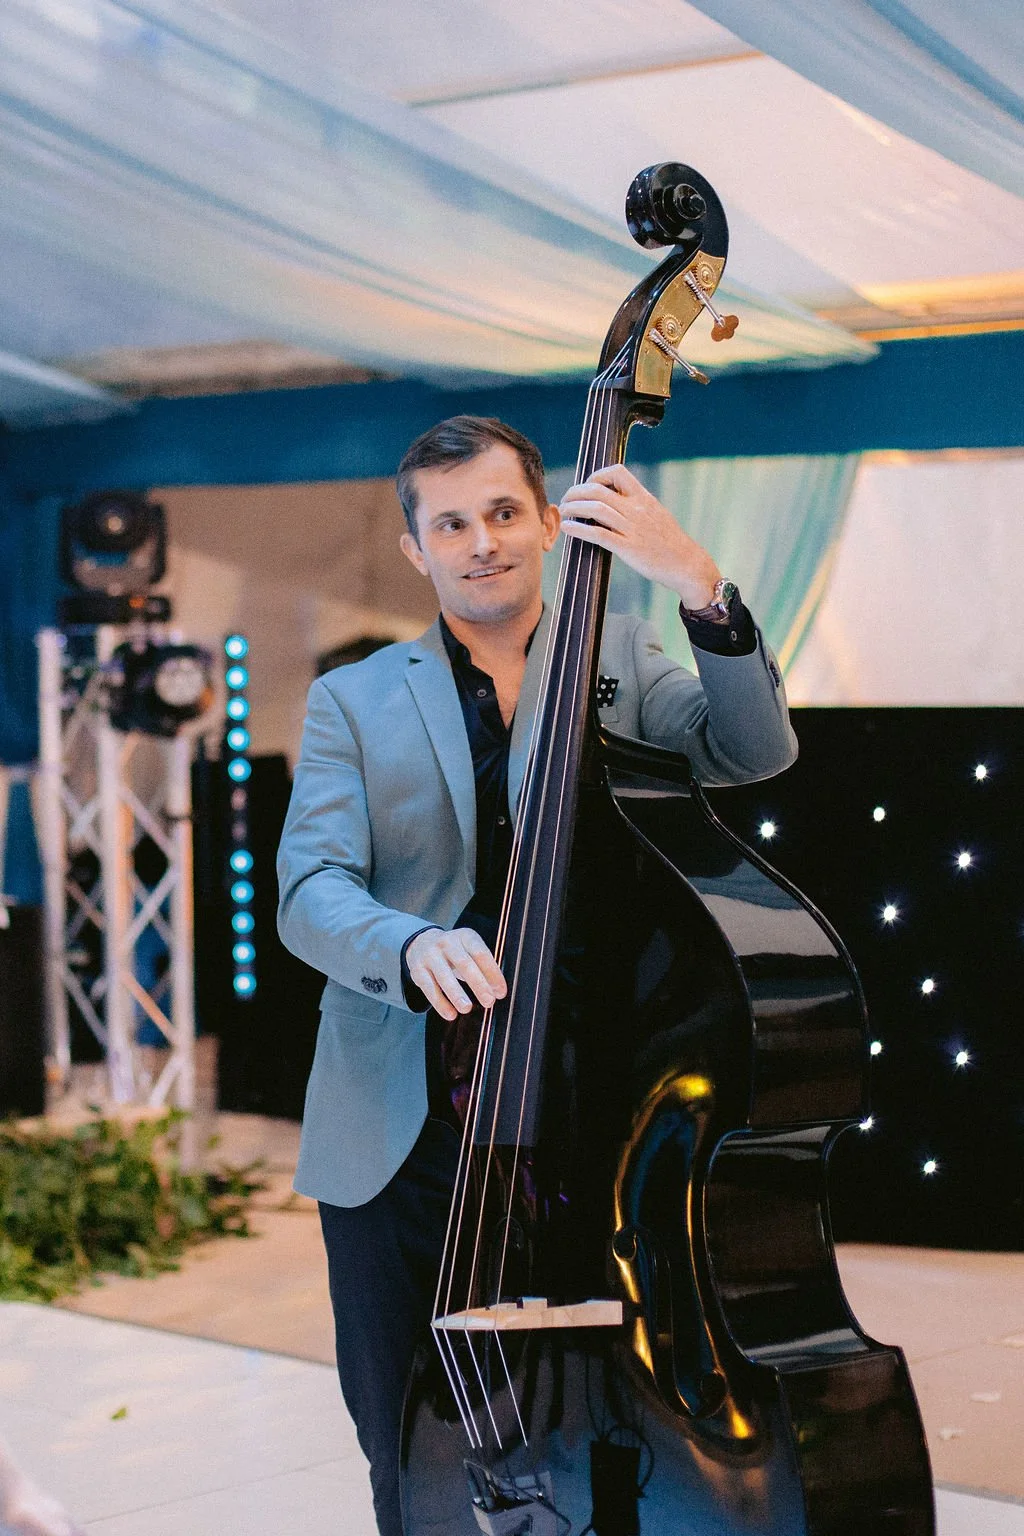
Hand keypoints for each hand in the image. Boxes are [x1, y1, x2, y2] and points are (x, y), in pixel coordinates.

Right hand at [405, 927, 507, 1021]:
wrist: (422, 944)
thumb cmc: (455, 953)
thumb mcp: (470, 953)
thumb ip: (484, 969)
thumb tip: (498, 992)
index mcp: (465, 936)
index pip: (481, 953)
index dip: (492, 973)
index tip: (501, 992)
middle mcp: (447, 943)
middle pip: (464, 964)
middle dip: (478, 984)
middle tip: (488, 1001)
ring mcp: (430, 955)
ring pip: (444, 976)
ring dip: (456, 994)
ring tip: (467, 1009)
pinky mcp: (418, 970)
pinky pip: (429, 988)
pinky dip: (440, 1003)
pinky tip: (450, 1014)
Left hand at [560, 464, 720, 609]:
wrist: (686, 563)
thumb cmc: (670, 542)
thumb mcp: (656, 514)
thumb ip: (637, 505)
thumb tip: (616, 499)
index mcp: (644, 498)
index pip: (617, 472)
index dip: (596, 475)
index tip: (587, 485)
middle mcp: (637, 509)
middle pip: (598, 490)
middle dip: (576, 492)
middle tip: (566, 500)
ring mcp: (632, 529)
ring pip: (595, 509)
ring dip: (573, 508)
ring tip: (563, 512)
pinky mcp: (628, 548)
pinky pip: (598, 534)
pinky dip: (579, 529)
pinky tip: (567, 528)